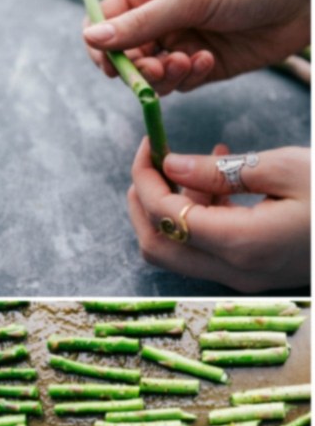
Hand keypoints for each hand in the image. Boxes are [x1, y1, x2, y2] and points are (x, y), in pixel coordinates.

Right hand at [83, 0, 310, 94]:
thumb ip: (139, 23)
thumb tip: (90, 37)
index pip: (107, 21)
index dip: (102, 45)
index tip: (111, 64)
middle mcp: (162, 17)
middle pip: (125, 53)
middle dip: (137, 66)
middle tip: (158, 67)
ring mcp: (181, 43)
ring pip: (149, 74)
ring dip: (162, 75)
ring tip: (188, 63)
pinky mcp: (201, 66)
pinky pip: (176, 83)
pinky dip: (186, 78)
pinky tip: (208, 62)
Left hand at [127, 138, 310, 291]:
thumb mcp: (285, 168)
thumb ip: (220, 170)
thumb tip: (169, 165)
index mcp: (241, 244)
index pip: (164, 216)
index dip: (145, 180)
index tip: (148, 147)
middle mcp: (232, 270)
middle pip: (156, 245)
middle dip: (141, 202)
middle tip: (150, 163)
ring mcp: (239, 278)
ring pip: (175, 251)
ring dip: (169, 208)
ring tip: (196, 166)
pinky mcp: (249, 273)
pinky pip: (204, 249)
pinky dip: (197, 217)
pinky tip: (220, 182)